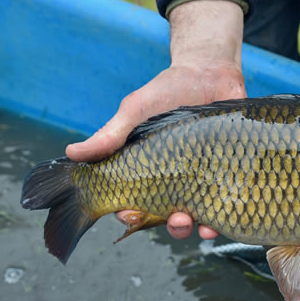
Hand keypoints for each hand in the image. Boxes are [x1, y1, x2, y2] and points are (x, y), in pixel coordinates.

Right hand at [66, 0, 245, 239]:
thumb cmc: (167, 90)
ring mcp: (204, 177)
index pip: (136, 202)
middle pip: (169, 216)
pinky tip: (221, 218)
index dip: (130, 214)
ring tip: (200, 225)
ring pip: (198, 215)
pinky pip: (227, 200)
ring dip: (196, 228)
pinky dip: (224, 215)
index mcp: (149, 169)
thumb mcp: (136, 109)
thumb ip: (111, 134)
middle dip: (172, 225)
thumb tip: (71, 154)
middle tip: (177, 219)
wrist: (209, 72)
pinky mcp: (228, 173)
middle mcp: (176, 179)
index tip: (131, 213)